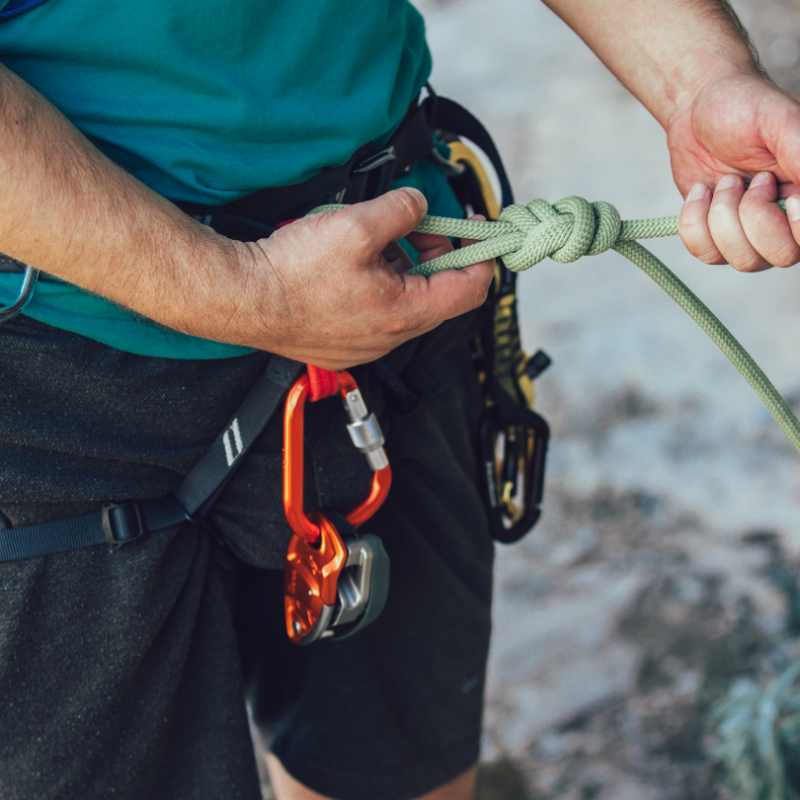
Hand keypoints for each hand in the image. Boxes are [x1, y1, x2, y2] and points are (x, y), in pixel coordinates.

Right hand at [218, 188, 493, 368]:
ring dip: (407, 266)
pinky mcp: (347, 341)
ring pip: (408, 301)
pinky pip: (382, 310)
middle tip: (423, 224)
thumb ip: (399, 210)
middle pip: (439, 294)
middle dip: (439, 254)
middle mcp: (391, 336)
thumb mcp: (355, 226)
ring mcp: (368, 342)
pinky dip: (383, 282)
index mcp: (403, 313)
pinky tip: (357, 261)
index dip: (482, 254)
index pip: (470, 289)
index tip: (480, 230)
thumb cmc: (291, 274)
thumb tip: (418, 205)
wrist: (242, 299)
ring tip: (380, 238)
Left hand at [673, 70, 799, 271]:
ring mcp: (754, 235)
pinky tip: (701, 192)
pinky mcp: (718, 238)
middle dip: (752, 215)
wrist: (697, 109)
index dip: (796, 224)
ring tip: (723, 180)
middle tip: (746, 178)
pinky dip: (695, 222)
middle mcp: (790, 221)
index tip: (777, 188)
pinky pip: (706, 255)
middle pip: (781, 256)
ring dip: (722, 215)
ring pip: (743, 260)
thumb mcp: (779, 120)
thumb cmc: (746, 106)